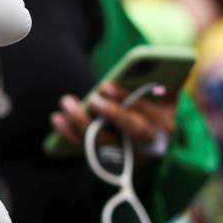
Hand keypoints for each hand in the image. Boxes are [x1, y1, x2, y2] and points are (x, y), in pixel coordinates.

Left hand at [50, 82, 176, 149]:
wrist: (156, 136)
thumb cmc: (158, 103)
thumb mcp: (165, 91)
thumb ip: (160, 79)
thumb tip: (144, 62)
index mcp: (165, 128)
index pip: (144, 117)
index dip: (124, 102)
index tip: (104, 86)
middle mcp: (148, 148)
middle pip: (128, 135)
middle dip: (108, 115)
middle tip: (91, 98)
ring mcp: (127, 157)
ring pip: (104, 145)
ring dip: (81, 125)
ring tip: (65, 105)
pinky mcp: (108, 161)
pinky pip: (87, 150)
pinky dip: (70, 135)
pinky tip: (57, 119)